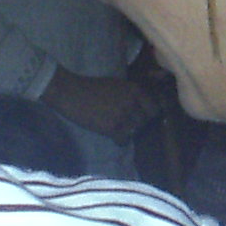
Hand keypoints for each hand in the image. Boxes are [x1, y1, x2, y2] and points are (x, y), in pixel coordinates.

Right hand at [41, 69, 164, 142]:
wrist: (70, 92)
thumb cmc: (91, 87)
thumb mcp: (116, 85)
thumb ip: (131, 95)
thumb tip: (143, 107)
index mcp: (134, 89)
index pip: (154, 108)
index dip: (148, 114)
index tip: (141, 117)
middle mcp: (132, 102)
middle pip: (144, 122)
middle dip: (136, 124)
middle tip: (125, 124)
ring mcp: (122, 115)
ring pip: (135, 131)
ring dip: (128, 132)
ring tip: (118, 129)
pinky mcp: (111, 127)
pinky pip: (123, 140)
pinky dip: (119, 140)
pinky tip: (113, 136)